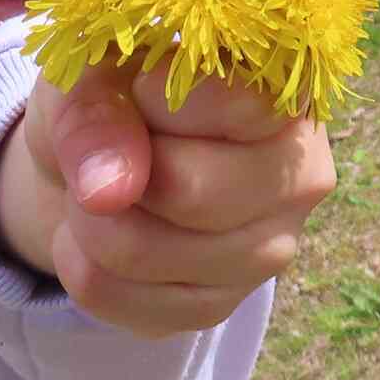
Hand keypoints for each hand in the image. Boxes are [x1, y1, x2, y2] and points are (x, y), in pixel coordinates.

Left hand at [0, 60, 336, 337]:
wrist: (103, 164)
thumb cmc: (113, 96)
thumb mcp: (91, 74)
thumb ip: (97, 112)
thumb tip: (107, 190)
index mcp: (288, 97)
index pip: (230, 104)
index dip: (155, 98)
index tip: (139, 89)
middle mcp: (301, 178)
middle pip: (188, 192)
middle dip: (111, 170)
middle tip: (104, 148)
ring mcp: (268, 253)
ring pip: (141, 252)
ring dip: (87, 218)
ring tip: (98, 189)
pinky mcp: (217, 306)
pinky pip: (115, 297)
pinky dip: (78, 261)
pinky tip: (104, 230)